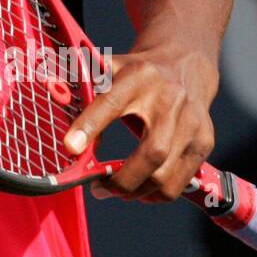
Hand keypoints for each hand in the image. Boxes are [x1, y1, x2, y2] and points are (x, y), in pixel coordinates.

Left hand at [62, 45, 217, 202]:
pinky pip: (179, 183)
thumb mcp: (109, 66)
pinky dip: (155, 194)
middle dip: (121, 180)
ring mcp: (192, 123)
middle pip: (152, 153)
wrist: (184, 63)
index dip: (89, 126)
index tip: (70, 148)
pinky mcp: (204, 142)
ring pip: (166, 175)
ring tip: (114, 189)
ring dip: (135, 192)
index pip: (111, 102)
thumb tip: (52, 94)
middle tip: (97, 188)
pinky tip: (139, 189)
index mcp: (139, 76)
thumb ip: (82, 81)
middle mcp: (170, 100)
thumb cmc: (137, 71)